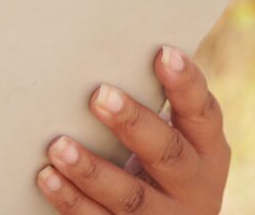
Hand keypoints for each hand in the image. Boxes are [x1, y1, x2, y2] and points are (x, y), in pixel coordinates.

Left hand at [36, 46, 229, 213]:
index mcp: (206, 151)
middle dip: (133, 124)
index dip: (186, 84)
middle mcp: (193, 186)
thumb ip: (150, 108)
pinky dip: (70, 199)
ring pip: (130, 196)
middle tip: (100, 96)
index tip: (164, 54)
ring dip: (91, 170)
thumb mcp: (172, 139)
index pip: (202, 113)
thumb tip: (97, 55)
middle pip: (167, 154)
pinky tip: (47, 177)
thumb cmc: (156, 162)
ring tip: (59, 146)